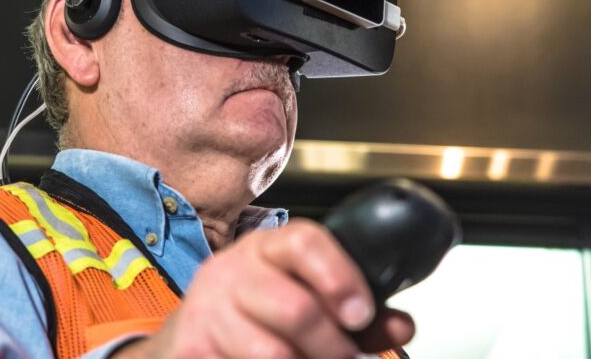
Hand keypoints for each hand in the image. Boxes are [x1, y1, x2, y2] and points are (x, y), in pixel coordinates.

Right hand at [116, 219, 414, 358]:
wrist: (190, 335)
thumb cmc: (256, 313)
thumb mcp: (301, 296)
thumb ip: (354, 311)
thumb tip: (400, 326)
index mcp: (268, 248)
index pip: (304, 242)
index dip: (340, 278)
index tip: (360, 315)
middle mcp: (233, 270)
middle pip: (296, 308)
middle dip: (332, 347)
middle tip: (345, 357)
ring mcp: (208, 310)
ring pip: (272, 353)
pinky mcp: (191, 347)